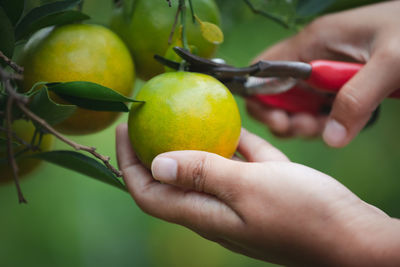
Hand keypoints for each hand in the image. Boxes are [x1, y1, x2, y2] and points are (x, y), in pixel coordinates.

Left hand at [116, 123, 399, 265]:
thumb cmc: (303, 215)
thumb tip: (156, 163)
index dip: (130, 163)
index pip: (149, 192)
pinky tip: (231, 123)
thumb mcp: (249, 188)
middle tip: (151, 115)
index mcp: (205, 214)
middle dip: (154, 149)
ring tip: (188, 113)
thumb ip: (203, 174)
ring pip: (205, 168)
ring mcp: (239, 200)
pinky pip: (238, 162)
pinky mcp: (261, 190)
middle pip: (171, 179)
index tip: (125, 129)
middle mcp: (216, 209)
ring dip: (193, 143)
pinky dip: (231, 144)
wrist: (353, 237)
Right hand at [247, 1, 399, 146]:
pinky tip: (338, 126)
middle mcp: (311, 56)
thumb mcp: (391, 62)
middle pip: (274, 93)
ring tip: (326, 129)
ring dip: (303, 123)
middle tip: (310, 129)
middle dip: (284, 117)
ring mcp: (324, 71)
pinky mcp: (337, 84)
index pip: (263, 70)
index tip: (281, 122)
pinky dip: (321, 123)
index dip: (261, 99)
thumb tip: (331, 138)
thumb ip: (358, 98)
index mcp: (313, 41)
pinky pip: (317, 108)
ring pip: (294, 104)